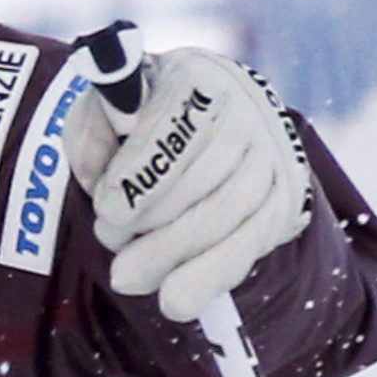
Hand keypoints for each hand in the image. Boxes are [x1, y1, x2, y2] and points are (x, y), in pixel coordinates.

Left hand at [65, 47, 314, 321]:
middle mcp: (246, 108)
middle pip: (201, 178)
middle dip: (146, 222)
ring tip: (127, 274)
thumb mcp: (102, 116)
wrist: (200, 133)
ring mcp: (272, 154)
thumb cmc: (138, 126)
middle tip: (108, 240)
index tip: (107, 208)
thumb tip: (101, 169)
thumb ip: (91, 134)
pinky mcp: (285, 197)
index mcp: (196, 76)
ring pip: (226, 214)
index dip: (139, 174)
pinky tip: (176, 300)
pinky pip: (251, 244)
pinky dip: (210, 276)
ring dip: (170, 254)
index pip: (175, 125)